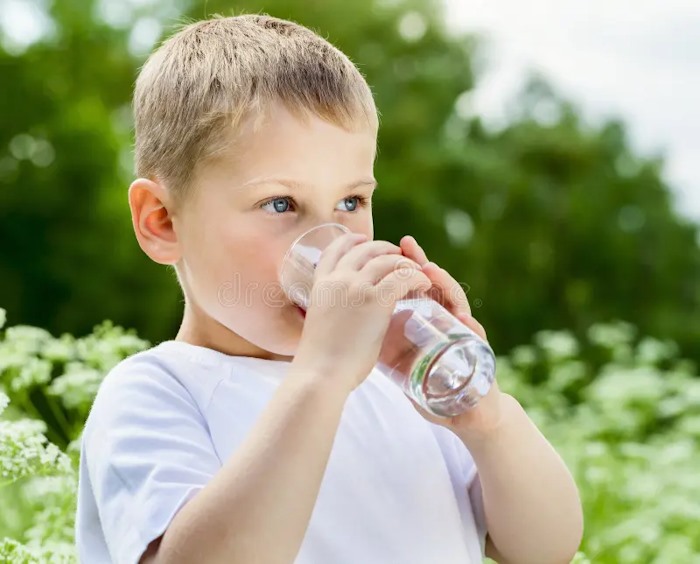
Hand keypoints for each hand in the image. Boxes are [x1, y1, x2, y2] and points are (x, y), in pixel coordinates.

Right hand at [293, 233, 431, 394]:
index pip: (335, 250)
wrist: (320, 374)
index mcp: (320, 285)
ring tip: (416, 271)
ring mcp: (355, 287)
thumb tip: (345, 314)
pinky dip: (417, 276)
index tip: (363, 240)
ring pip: (386, 260)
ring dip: (405, 263)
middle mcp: (337, 279)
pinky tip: (424, 284)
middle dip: (385, 249)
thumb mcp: (319, 322)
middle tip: (399, 257)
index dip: (352, 241)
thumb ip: (332, 309)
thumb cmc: (320, 360)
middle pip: (365, 249)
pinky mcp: (375, 300)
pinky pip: (402, 277)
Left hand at [399, 235, 505, 437]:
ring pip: (456, 302)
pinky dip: (469, 326)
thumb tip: (347, 326)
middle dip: (420, 264)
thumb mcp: (398, 360)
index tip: (383, 249)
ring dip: (444, 286)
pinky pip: (476, 335)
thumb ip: (382, 341)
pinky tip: (461, 319)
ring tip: (431, 272)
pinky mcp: (479, 353)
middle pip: (434, 286)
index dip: (400, 267)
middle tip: (408, 245)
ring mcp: (463, 333)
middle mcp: (445, 320)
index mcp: (425, 319)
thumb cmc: (431, 386)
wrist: (462, 414)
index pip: (413, 286)